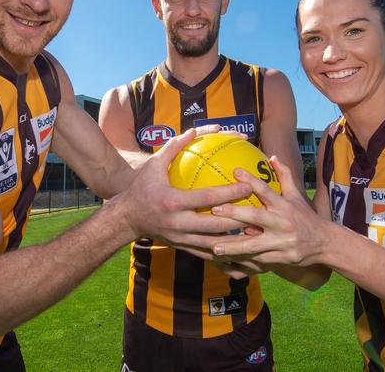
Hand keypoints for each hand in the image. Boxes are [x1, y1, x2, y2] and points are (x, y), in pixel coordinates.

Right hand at [117, 128, 251, 245]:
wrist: (126, 218)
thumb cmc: (141, 188)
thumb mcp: (154, 165)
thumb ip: (174, 147)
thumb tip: (195, 131)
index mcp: (173, 202)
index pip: (207, 198)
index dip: (230, 193)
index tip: (248, 186)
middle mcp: (178, 223)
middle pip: (215, 224)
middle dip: (239, 219)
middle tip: (258, 211)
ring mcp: (180, 238)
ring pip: (214, 243)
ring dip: (235, 239)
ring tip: (255, 231)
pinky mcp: (182, 247)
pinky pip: (206, 253)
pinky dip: (224, 251)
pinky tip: (240, 247)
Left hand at [210, 156, 326, 266]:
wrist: (325, 243)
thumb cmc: (306, 217)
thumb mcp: (297, 195)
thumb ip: (284, 176)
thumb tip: (272, 157)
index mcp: (284, 205)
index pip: (266, 190)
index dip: (251, 180)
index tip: (235, 172)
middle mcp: (282, 223)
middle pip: (255, 217)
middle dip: (234, 213)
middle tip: (214, 210)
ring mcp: (282, 242)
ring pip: (254, 244)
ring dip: (233, 246)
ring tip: (214, 247)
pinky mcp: (282, 258)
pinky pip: (259, 260)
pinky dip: (244, 261)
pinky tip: (228, 262)